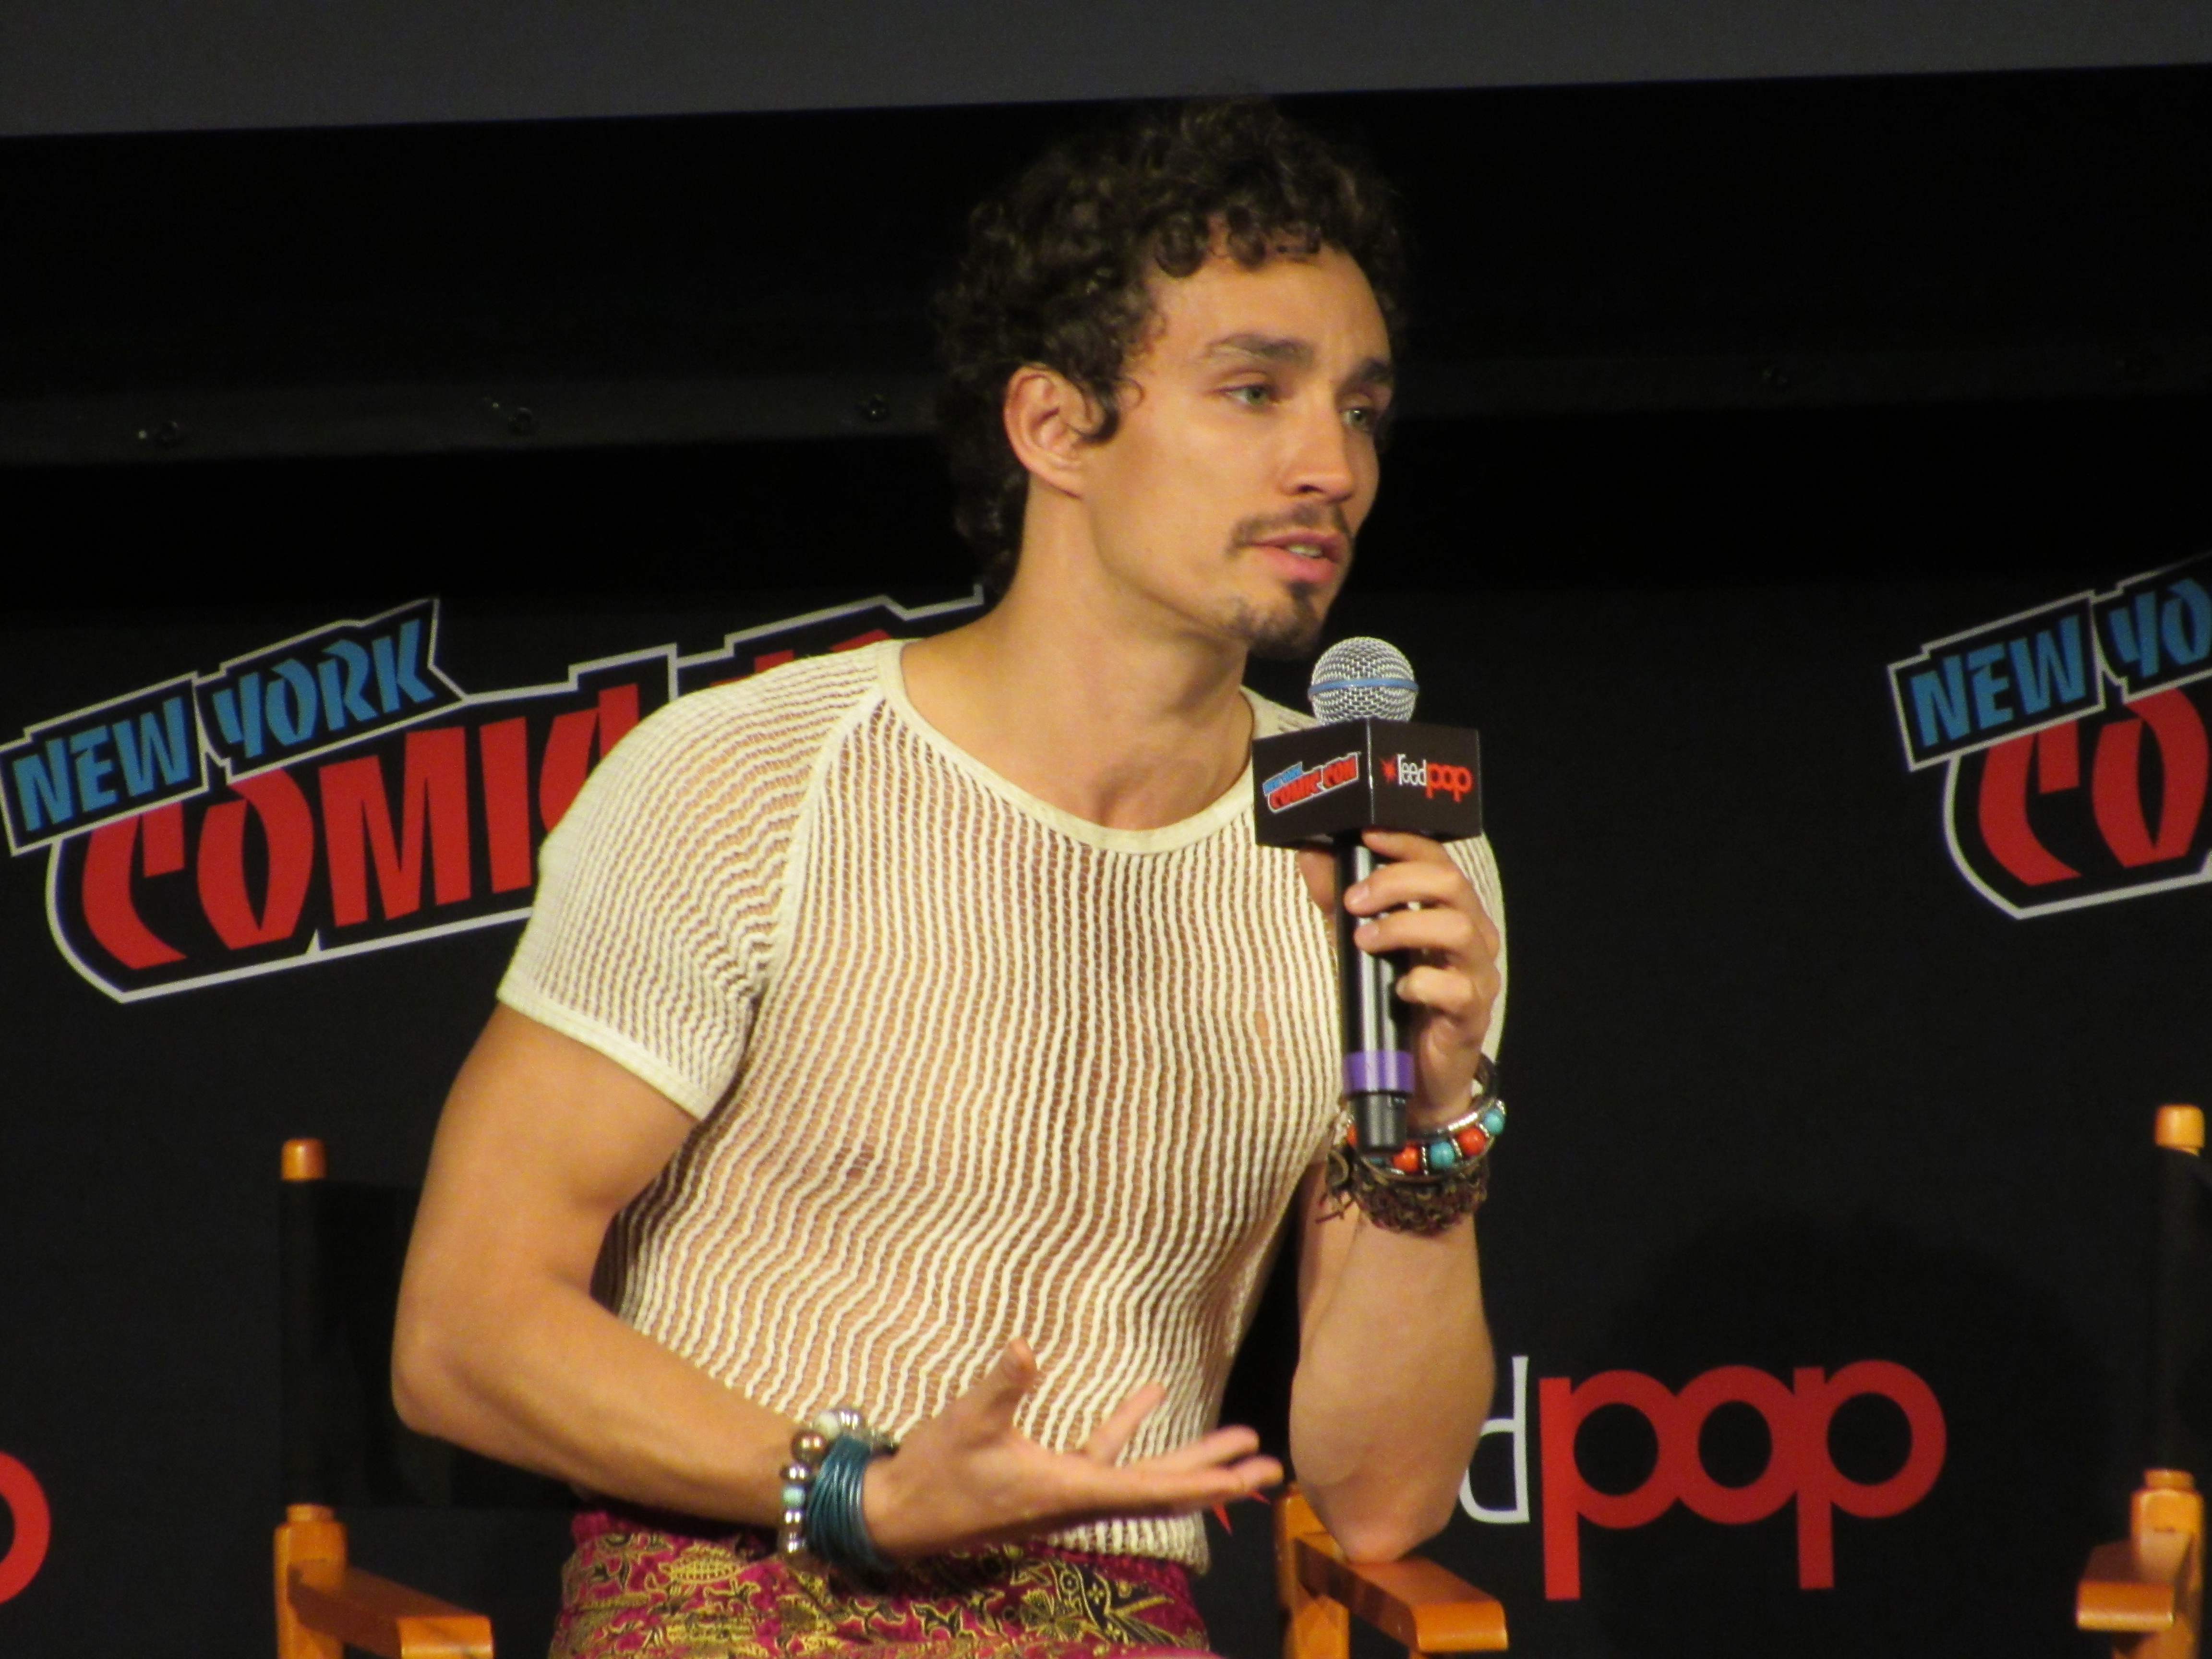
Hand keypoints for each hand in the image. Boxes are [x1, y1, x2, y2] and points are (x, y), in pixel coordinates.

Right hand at [860, 1340, 1280, 1559]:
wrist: (900, 1513)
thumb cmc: (935, 1473)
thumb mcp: (967, 1423)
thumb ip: (1001, 1385)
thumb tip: (1025, 1347)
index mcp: (1071, 1491)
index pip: (1152, 1491)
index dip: (1203, 1482)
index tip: (1247, 1478)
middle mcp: (1081, 1500)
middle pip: (1165, 1490)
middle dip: (1218, 1477)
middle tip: (1271, 1466)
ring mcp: (1069, 1492)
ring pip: (1144, 1476)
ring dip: (1189, 1456)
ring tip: (1238, 1438)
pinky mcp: (1052, 1481)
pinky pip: (1105, 1457)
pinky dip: (1130, 1428)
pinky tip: (1149, 1393)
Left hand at [1297, 829, 1501, 1127]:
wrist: (1412, 1073)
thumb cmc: (1390, 997)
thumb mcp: (1355, 940)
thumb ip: (1336, 897)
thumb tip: (1310, 851)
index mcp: (1450, 909)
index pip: (1438, 860)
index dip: (1405, 842)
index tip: (1365, 835)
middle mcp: (1472, 935)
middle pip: (1452, 884)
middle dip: (1397, 882)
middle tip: (1352, 900)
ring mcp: (1477, 974)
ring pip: (1459, 929)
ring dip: (1404, 926)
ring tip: (1364, 940)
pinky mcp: (1472, 1014)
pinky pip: (1457, 989)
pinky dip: (1421, 982)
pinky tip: (1397, 989)